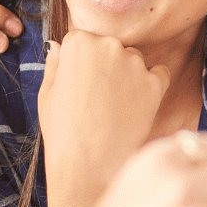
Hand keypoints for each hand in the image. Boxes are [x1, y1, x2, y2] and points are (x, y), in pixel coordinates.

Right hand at [40, 31, 170, 206]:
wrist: (87, 165)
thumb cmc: (62, 132)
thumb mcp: (47, 94)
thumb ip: (55, 64)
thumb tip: (58, 46)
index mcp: (78, 43)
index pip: (83, 40)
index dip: (81, 64)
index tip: (81, 84)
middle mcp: (108, 45)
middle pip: (110, 47)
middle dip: (105, 67)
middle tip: (98, 99)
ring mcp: (134, 64)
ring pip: (134, 61)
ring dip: (128, 76)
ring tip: (114, 108)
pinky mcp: (155, 84)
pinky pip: (159, 75)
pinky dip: (151, 86)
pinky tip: (136, 106)